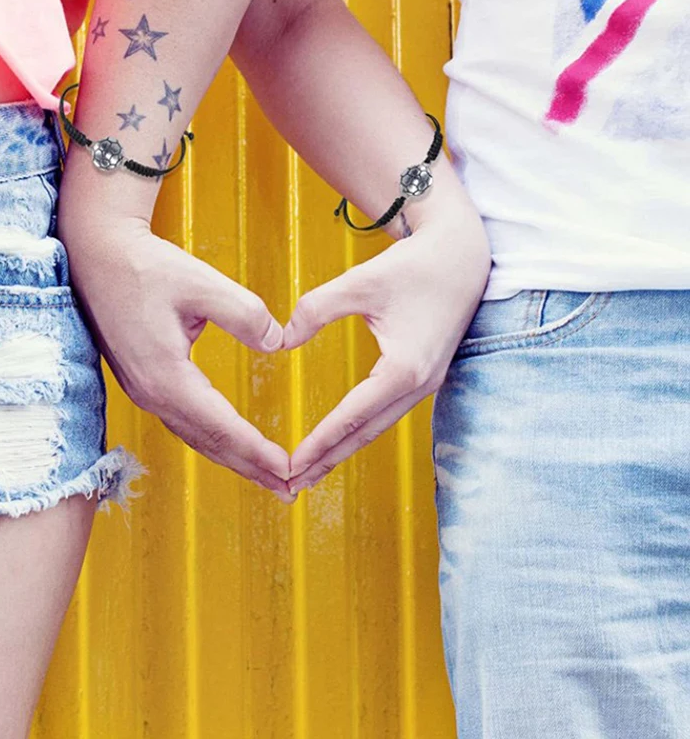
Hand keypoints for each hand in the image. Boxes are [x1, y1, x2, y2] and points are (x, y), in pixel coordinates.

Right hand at [60, 216, 294, 502]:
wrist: (96, 254)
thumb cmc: (145, 266)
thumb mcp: (201, 283)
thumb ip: (245, 313)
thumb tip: (278, 342)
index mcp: (167, 376)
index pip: (221, 427)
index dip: (257, 451)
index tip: (288, 469)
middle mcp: (153, 393)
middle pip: (209, 443)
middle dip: (251, 468)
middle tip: (288, 490)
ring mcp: (144, 390)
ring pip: (195, 437)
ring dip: (232, 458)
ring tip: (266, 474)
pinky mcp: (143, 380)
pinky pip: (184, 422)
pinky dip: (212, 439)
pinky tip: (228, 441)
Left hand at [283, 201, 491, 494]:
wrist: (461, 257)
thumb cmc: (411, 266)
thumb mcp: (358, 282)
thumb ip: (315, 309)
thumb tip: (282, 341)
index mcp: (403, 368)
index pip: (351, 417)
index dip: (319, 443)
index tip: (291, 466)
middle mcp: (419, 384)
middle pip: (365, 433)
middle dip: (328, 460)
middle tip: (292, 485)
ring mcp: (426, 384)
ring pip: (377, 427)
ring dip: (344, 450)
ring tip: (312, 471)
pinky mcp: (424, 377)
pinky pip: (387, 413)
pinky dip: (361, 430)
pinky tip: (341, 439)